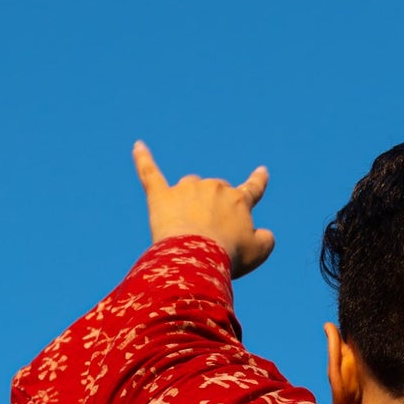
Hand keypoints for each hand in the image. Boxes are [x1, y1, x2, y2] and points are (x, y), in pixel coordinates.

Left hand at [132, 143, 274, 277]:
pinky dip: (143, 159)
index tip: (261, 170)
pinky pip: (150, 172)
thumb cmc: (229, 256)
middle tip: (212, 237)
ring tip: (187, 229)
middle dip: (213, 208)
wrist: (196, 257)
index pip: (252, 188)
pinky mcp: (161, 196)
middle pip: (215, 191)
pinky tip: (138, 146)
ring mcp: (186, 189)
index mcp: (239, 201)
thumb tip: (265, 233)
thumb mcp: (257, 253)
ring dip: (189, 202)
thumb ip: (266, 239)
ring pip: (189, 187)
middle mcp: (214, 187)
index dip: (258, 181)